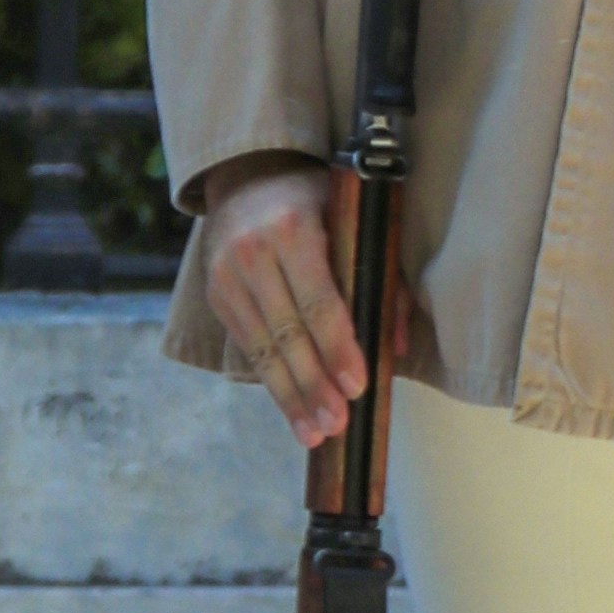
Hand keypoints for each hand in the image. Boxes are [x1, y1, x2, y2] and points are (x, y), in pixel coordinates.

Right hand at [203, 158, 366, 449]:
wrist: (248, 178)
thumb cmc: (317, 201)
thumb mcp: (355, 221)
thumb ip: (381, 277)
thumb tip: (397, 345)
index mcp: (294, 229)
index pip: (319, 300)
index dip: (338, 348)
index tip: (357, 386)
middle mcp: (253, 253)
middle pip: (287, 333)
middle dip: (314, 385)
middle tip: (337, 425)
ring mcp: (227, 276)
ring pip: (262, 349)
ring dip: (290, 397)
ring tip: (315, 434)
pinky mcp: (216, 295)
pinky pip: (248, 348)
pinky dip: (271, 383)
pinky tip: (291, 411)